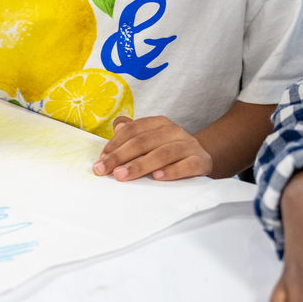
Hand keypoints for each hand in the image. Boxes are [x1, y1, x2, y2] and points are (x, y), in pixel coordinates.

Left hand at [92, 115, 212, 180]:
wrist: (201, 160)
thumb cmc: (168, 151)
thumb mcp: (150, 140)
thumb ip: (132, 134)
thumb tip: (117, 127)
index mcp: (159, 123)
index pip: (133, 130)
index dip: (115, 144)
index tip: (101, 160)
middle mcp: (174, 131)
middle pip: (144, 141)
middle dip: (121, 156)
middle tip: (105, 170)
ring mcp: (189, 145)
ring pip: (163, 153)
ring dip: (140, 165)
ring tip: (123, 175)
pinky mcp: (201, 161)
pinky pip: (187, 165)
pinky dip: (172, 171)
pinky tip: (157, 178)